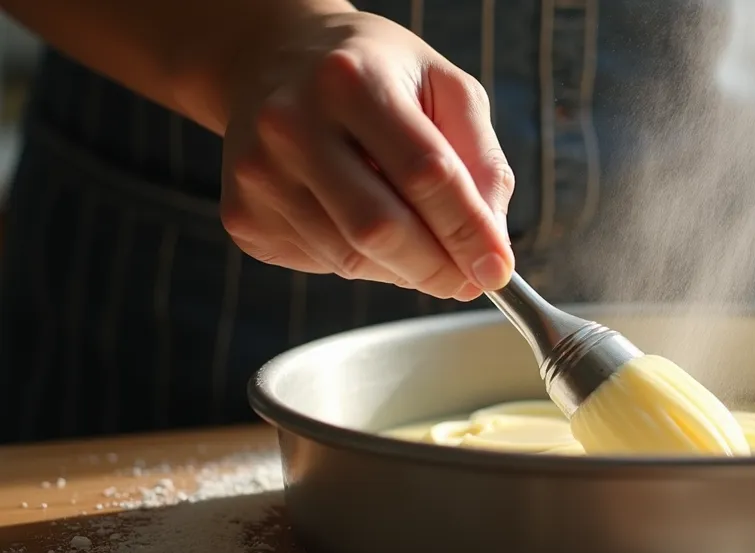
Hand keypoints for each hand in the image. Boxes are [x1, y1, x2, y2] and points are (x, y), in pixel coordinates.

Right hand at [218, 11, 514, 300]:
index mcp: (351, 81)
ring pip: (353, 258)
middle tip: (468, 278)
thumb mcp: (444, 88)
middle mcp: (292, 125)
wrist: (274, 60)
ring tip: (416, 234)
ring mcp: (258, 175)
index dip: (469, 232)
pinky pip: (324, 265)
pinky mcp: (243, 217)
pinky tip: (361, 218)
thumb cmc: (374, 75)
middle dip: (438, 267)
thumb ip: (481, 160)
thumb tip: (491, 242)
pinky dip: (363, 261)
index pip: (425, 174)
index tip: (498, 269)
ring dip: (402, 266)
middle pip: (381, 228)